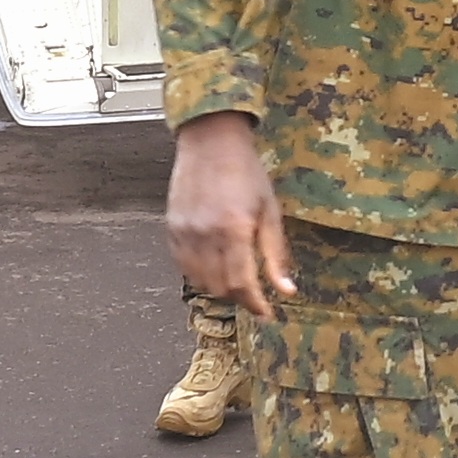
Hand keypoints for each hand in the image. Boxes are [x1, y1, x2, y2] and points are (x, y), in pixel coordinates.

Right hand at [167, 113, 294, 318]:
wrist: (211, 142)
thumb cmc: (247, 173)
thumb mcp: (270, 211)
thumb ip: (275, 254)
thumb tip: (286, 290)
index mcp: (235, 229)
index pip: (242, 284)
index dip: (255, 305)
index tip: (267, 315)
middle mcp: (205, 235)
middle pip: (220, 288)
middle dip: (240, 297)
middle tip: (255, 293)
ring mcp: (184, 233)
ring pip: (200, 282)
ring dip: (219, 288)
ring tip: (236, 278)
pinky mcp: (171, 230)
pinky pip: (184, 267)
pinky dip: (200, 274)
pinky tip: (215, 264)